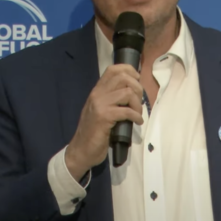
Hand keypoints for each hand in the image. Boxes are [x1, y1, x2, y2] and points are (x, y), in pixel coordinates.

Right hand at [65, 64, 143, 179]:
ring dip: (137, 103)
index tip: (137, 80)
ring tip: (137, 113)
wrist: (81, 150)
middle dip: (137, 87)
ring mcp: (100, 105)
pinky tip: (137, 122)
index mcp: (97, 91)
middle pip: (123, 78)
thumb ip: (112, 100)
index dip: (128, 70)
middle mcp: (97, 94)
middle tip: (139, 101)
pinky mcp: (104, 117)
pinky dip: (136, 116)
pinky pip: (126, 111)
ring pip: (127, 93)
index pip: (112, 70)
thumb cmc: (94, 132)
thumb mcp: (101, 111)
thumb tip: (132, 92)